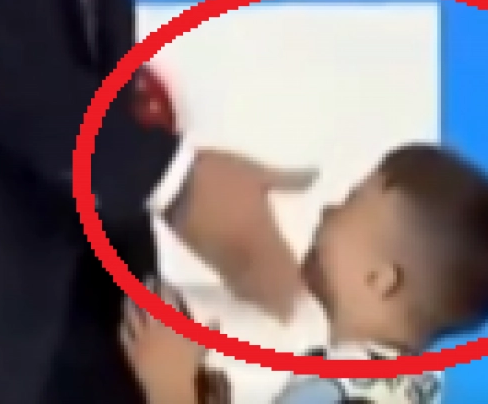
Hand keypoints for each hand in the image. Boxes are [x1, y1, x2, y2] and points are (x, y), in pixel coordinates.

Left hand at [122, 286, 205, 403]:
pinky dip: (123, 328)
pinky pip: (125, 337)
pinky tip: (121, 323)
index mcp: (171, 324)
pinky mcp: (132, 351)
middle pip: (149, 305)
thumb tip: (217, 318)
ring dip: (130, 305)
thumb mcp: (201, 347)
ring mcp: (141, 339)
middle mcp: (154, 327)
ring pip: (133, 317)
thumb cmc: (187, 365)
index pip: (167, 301)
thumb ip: (208, 331)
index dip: (163, 289)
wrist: (169, 385)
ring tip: (128, 296)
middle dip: (147, 291)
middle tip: (145, 280)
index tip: (161, 280)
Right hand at [169, 150, 313, 316]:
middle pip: (265, 286)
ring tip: (269, 309)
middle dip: (277, 301)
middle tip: (288, 314)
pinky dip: (238, 290)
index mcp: (262, 234)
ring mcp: (222, 259)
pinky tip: (241, 292)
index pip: (284, 270)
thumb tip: (316, 177)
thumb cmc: (218, 175)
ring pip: (244, 289)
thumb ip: (287, 179)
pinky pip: (226, 281)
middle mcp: (245, 255)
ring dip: (258, 301)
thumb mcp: (256, 172)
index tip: (305, 297)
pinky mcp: (203, 258)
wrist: (171, 182)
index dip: (294, 287)